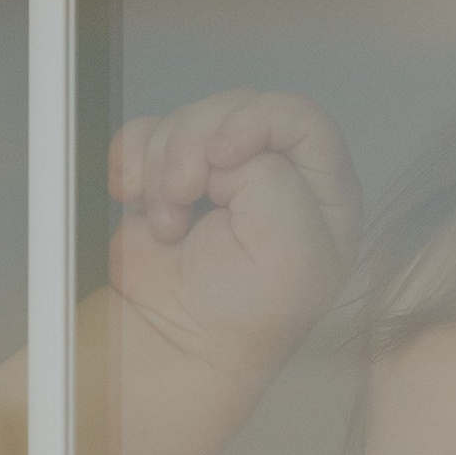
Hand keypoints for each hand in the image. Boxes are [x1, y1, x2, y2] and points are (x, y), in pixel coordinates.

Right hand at [88, 89, 360, 454]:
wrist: (172, 346)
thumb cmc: (242, 317)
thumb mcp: (289, 250)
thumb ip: (274, 178)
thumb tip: (226, 151)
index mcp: (322, 191)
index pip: (297, 116)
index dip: (253, 121)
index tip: (221, 158)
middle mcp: (277, 174)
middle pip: (235, 108)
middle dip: (197, 147)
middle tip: (183, 194)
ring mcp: (221, 174)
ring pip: (188, 120)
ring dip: (163, 167)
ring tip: (167, 224)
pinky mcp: (172, 179)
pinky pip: (147, 136)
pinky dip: (133, 164)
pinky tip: (137, 201)